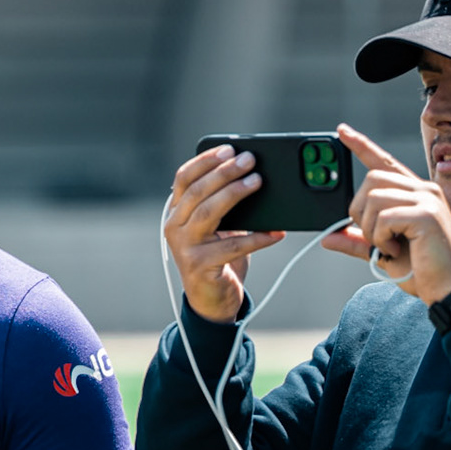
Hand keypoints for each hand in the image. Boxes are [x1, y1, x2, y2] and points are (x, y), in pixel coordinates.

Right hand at [163, 146, 287, 322]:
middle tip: (249, 161)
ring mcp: (184, 247)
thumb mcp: (218, 226)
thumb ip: (224, 204)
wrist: (210, 300)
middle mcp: (174, 227)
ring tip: (257, 182)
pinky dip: (256, 238)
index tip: (229, 149)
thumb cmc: (219, 256)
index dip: (206, 161)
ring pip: (207, 213)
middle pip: (197, 192)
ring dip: (233, 194)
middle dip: (224, 172)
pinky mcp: (199, 266)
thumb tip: (253, 176)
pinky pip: (231, 247)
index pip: (184, 178)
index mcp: (176, 212)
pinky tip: (276, 232)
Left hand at [323, 124, 450, 304]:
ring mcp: (427, 199)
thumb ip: (358, 241)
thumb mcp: (382, 252)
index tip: (342, 131)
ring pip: (374, 196)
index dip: (361, 145)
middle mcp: (424, 189)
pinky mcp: (427, 214)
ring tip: (387, 245)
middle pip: (371, 178)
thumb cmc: (422, 270)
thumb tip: (328, 238)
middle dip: (360, 210)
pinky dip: (381, 237)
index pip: (384, 161)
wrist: (448, 291)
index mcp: (414, 194)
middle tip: (375, 236)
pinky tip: (394, 249)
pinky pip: (385, 215)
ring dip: (371, 227)